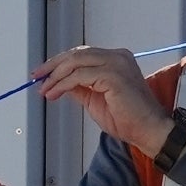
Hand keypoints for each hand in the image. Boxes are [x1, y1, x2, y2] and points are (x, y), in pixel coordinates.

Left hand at [35, 46, 170, 153]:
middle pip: (77, 54)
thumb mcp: (95, 100)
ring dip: (55, 76)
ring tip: (45, 89)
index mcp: (116, 59)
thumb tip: (61, 83)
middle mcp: (117, 57)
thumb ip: (80, 88)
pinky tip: (55, 93)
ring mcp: (116, 64)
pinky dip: (63, 84)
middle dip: (53, 65)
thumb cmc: (128, 119)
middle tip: (37, 77)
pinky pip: (79, 76)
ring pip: (76, 62)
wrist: (148, 131)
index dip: (60, 63)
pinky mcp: (113, 75)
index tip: (44, 74)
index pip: (82, 54)